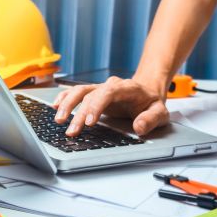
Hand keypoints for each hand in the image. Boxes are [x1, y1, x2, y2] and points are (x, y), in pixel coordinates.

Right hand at [52, 76, 169, 136]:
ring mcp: (100, 89)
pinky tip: (55, 106)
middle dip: (79, 113)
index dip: (97, 105)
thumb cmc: (152, 103)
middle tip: (72, 130)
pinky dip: (65, 97)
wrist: (147, 91)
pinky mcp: (93, 93)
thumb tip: (138, 128)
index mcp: (127, 88)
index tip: (90, 122)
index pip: (109, 92)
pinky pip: (76, 92)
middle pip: (91, 95)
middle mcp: (110, 86)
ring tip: (59, 120)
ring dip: (68, 104)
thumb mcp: (160, 113)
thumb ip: (151, 119)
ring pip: (80, 91)